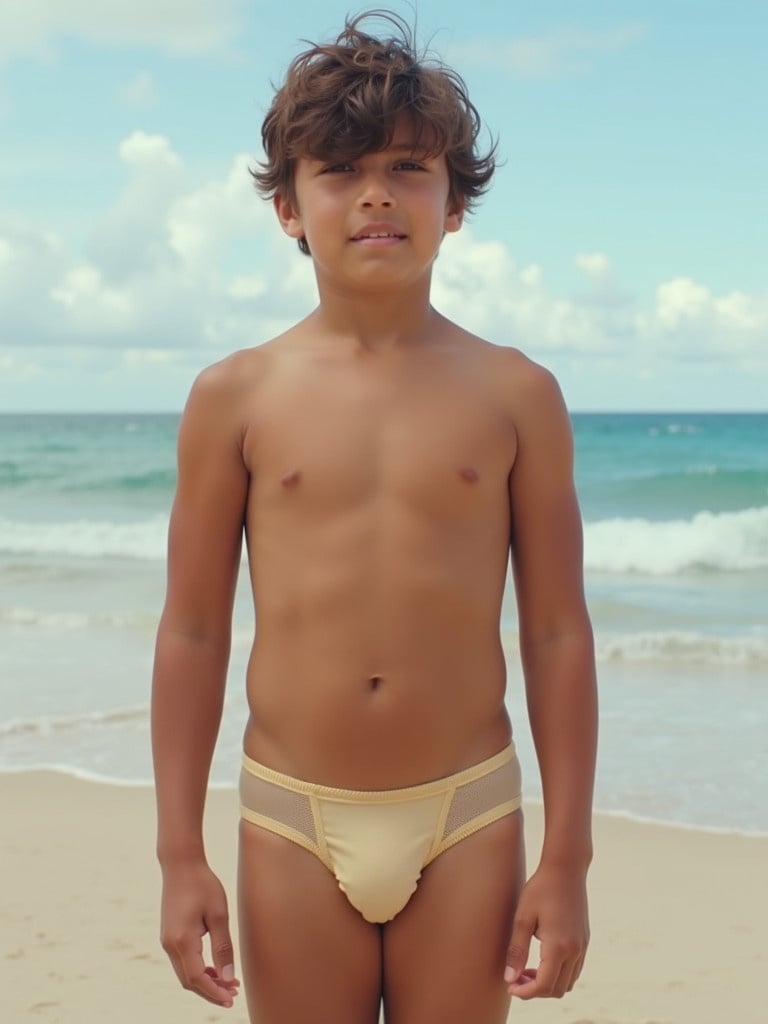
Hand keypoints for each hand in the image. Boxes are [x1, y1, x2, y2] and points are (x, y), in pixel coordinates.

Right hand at [159, 859, 240, 1006]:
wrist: (181, 864)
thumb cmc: (203, 885)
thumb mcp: (219, 915)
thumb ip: (223, 947)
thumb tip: (228, 977)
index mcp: (182, 941)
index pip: (197, 979)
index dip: (214, 993)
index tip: (231, 1000)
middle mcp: (170, 945)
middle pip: (189, 981)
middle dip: (211, 990)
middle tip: (234, 993)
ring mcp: (166, 941)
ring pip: (185, 973)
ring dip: (205, 981)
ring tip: (228, 982)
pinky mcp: (168, 936)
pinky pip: (182, 962)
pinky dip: (198, 969)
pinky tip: (214, 967)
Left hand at [504, 862, 588, 999]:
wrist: (566, 868)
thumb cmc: (541, 889)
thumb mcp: (522, 917)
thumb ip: (516, 950)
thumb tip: (509, 978)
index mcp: (558, 946)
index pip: (544, 985)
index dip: (525, 992)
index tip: (510, 987)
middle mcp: (574, 950)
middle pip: (557, 989)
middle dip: (535, 990)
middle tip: (515, 978)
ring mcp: (582, 946)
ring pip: (568, 982)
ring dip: (548, 983)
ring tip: (527, 970)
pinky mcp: (584, 940)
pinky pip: (575, 969)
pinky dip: (559, 973)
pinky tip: (542, 960)